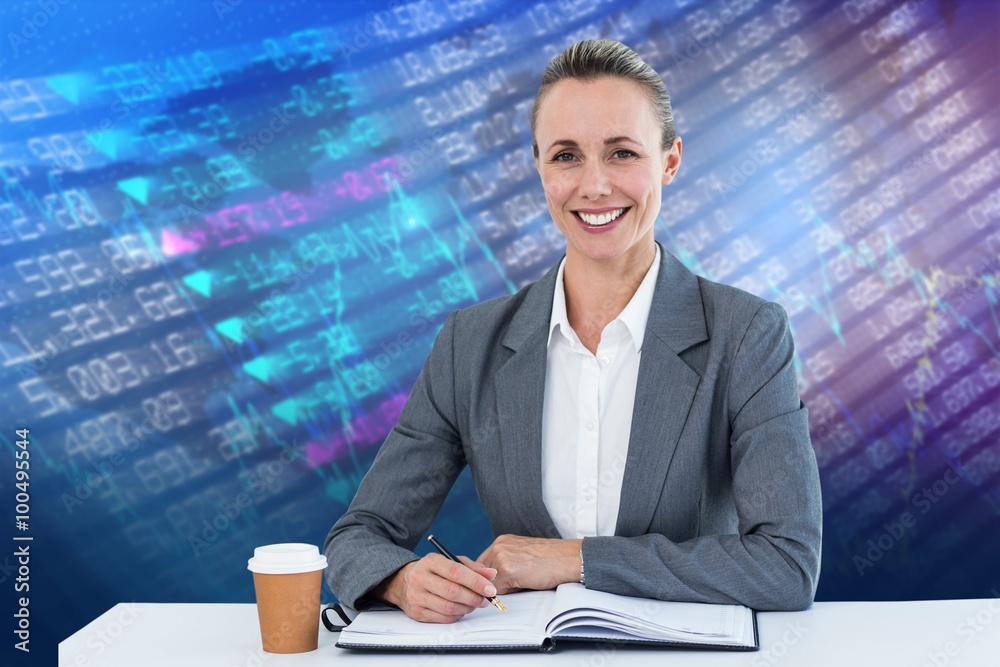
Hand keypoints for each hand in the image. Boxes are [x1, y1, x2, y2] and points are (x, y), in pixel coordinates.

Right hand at [373, 553, 497, 622]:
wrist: (403, 582)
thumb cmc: (432, 571)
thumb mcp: (451, 562)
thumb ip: (472, 568)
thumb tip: (491, 574)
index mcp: (430, 561)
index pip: (456, 572)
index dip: (476, 582)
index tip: (490, 589)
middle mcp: (420, 578)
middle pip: (452, 592)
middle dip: (474, 597)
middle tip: (485, 599)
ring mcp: (416, 596)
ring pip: (448, 607)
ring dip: (467, 608)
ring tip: (475, 604)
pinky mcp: (416, 612)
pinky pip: (443, 618)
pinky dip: (457, 616)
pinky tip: (462, 610)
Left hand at [476, 535, 582, 593]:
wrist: (568, 558)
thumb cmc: (550, 558)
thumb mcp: (522, 553)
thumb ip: (505, 561)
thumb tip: (491, 580)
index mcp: (501, 541)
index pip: (480, 564)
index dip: (488, 577)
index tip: (497, 582)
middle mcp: (498, 546)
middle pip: (482, 575)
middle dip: (494, 583)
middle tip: (516, 581)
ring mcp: (501, 557)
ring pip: (489, 584)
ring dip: (503, 587)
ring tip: (523, 579)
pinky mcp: (507, 570)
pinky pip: (499, 590)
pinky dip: (510, 592)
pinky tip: (526, 582)